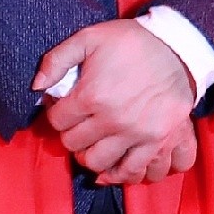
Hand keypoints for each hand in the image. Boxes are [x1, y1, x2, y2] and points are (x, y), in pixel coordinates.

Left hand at [36, 19, 199, 182]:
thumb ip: (56, 60)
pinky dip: (127, 174)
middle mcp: (114, 120)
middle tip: (80, 126)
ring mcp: (140, 134)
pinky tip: (119, 166)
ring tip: (95, 146)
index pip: (58, 122)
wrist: (177, 46)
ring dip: (94, 158)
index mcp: (92, 96)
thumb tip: (36, 86)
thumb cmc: (130, 42)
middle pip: (76, 147)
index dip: (57, 114)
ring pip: (103, 165)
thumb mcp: (88, 38)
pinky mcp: (162, 140)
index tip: (65, 108)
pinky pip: (141, 172)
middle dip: (72, 136)